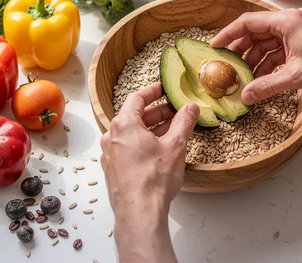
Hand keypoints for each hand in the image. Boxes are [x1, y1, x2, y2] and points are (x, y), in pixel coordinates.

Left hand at [100, 83, 198, 262]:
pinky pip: (127, 148)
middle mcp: (112, 136)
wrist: (139, 212)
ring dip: (151, 129)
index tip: (163, 88)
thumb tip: (190, 108)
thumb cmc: (153, 180)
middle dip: (156, 112)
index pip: (137, 98)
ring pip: (131, 133)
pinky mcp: (113, 169)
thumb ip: (183, 122)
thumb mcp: (175, 146)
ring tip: (171, 131)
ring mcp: (110, 154)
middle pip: (134, 115)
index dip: (153, 91)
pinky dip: (142, 143)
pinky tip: (158, 150)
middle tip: (174, 111)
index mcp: (124, 124)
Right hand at [211, 8, 301, 103]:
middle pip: (256, 32)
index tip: (215, 46)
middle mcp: (291, 21)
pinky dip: (270, 61)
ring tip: (244, 75)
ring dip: (256, 58)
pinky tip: (263, 76)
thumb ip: (267, 86)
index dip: (228, 34)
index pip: (248, 22)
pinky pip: (281, 48)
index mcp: (286, 21)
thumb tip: (246, 95)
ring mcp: (299, 30)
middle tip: (227, 65)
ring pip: (268, 41)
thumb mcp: (297, 76)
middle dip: (241, 50)